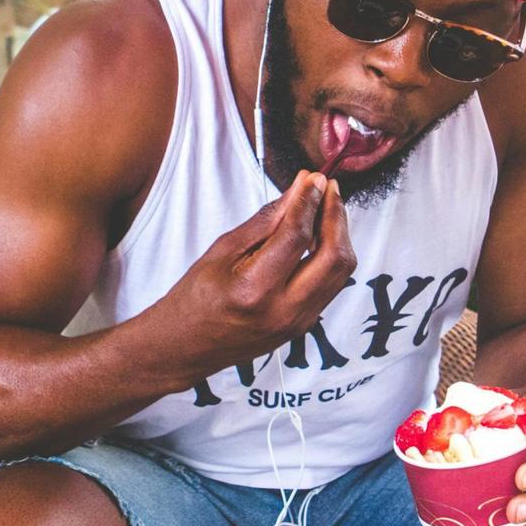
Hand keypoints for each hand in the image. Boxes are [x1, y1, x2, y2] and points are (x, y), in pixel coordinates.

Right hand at [165, 170, 355, 376]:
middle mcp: (283, 310)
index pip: (297, 236)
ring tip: (326, 206)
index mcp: (255, 289)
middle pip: (333, 256)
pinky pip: (331, 285)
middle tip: (326, 188)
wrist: (185, 348)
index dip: (309, 201)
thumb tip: (297, 191)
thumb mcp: (222, 251)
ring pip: (340, 272)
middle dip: (335, 215)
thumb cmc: (195, 298)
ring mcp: (297, 323)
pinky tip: (319, 235)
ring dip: (339, 234)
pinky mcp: (304, 326)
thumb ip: (265, 221)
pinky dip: (331, 255)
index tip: (313, 178)